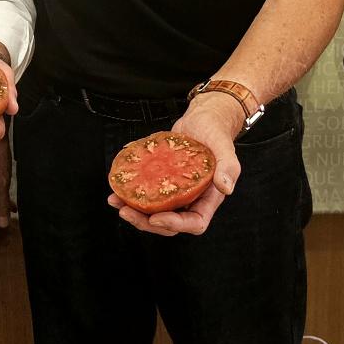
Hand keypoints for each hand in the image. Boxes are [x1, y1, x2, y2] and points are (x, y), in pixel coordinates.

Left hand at [111, 92, 244, 237]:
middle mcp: (191, 199)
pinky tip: (116, 187)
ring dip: (134, 211)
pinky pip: (146, 194)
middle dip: (146, 222)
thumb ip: (228, 167)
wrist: (202, 118)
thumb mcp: (224, 146)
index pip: (195, 223)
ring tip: (115, 201)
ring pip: (154, 212)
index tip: (155, 218)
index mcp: (208, 198)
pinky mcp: (162, 182)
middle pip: (169, 223)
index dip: (175, 225)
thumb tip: (226, 188)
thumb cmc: (215, 131)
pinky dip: (130, 194)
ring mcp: (175, 192)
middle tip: (126, 211)